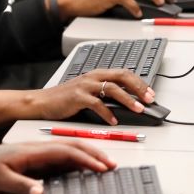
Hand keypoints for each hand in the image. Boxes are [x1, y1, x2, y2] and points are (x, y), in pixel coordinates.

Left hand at [0, 140, 116, 193]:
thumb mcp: (1, 181)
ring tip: (104, 163)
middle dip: (93, 153)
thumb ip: (23, 186)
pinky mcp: (34, 157)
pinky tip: (83, 166)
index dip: (84, 159)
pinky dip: (76, 159)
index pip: (64, 152)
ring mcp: (36, 151)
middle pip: (71, 146)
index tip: (100, 167)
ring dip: (86, 154)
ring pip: (67, 149)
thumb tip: (43, 193)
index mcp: (31, 151)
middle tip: (111, 164)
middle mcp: (36, 148)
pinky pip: (59, 156)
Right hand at [31, 69, 155, 124]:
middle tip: (149, 99)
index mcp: (97, 74)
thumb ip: (104, 94)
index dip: (139, 82)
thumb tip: (127, 102)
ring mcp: (85, 85)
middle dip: (138, 87)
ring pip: (112, 88)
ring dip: (128, 99)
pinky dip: (108, 113)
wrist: (43, 101)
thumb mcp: (88, 92)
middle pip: (122, 76)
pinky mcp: (77, 97)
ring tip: (138, 109)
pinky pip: (97, 104)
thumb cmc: (66, 99)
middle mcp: (93, 76)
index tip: (151, 93)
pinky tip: (114, 121)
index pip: (124, 73)